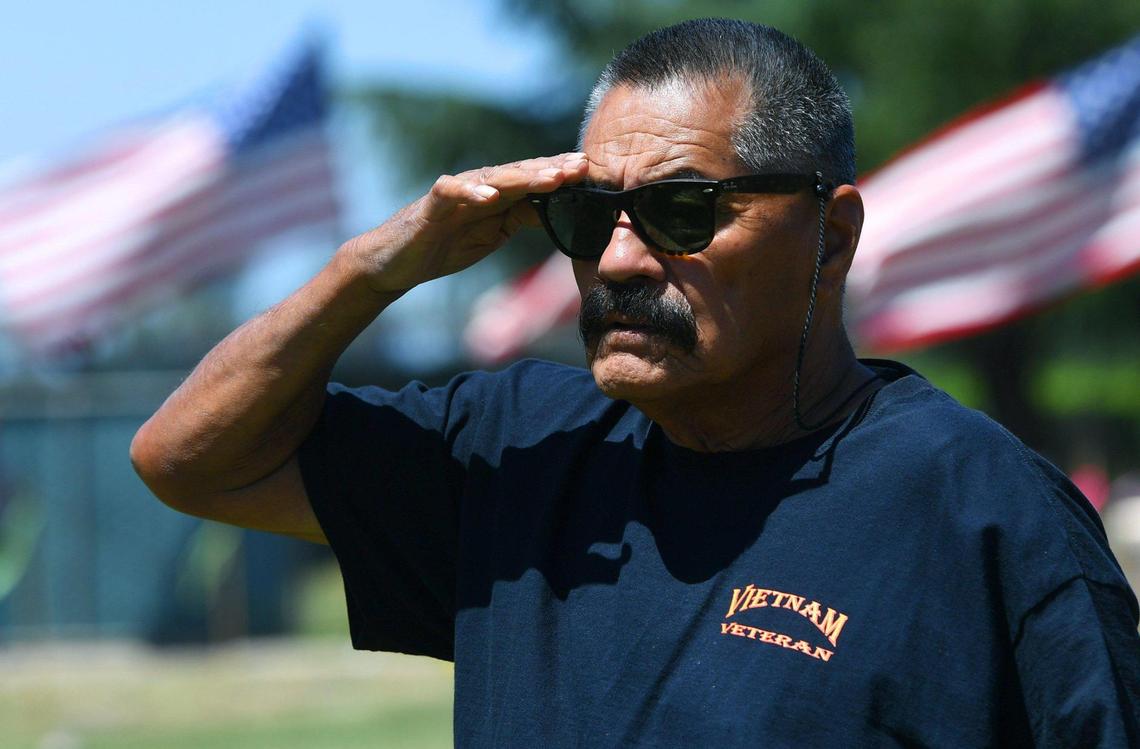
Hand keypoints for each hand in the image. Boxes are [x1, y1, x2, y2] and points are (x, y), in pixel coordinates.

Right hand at [340, 152, 588, 293]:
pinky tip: (490, 195)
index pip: (535, 181)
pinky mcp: (432, 204)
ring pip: (494, 178)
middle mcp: (481, 187)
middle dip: (553, 170)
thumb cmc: (446, 245)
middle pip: (521, 174)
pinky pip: (452, 191)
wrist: (398, 261)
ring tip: (551, 177)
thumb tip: (561, 211)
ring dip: (524, 177)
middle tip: (582, 166)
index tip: (592, 173)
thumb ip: (522, 219)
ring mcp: (457, 193)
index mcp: (498, 196)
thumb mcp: (494, 234)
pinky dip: (470, 192)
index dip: (562, 176)